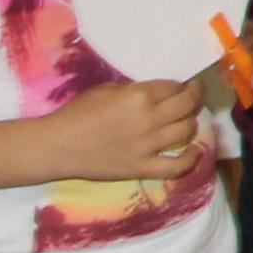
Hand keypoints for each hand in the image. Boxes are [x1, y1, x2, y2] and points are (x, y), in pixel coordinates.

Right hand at [46, 78, 206, 184]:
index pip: (173, 87)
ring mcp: (148, 145)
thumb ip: (134, 90)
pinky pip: (177, 165)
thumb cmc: (76, 113)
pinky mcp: (143, 167)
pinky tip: (196, 150)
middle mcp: (149, 118)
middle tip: (193, 95)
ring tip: (185, 119)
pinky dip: (191, 158)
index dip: (180, 85)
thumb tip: (155, 93)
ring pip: (187, 130)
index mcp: (139, 96)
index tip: (181, 86)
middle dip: (195, 96)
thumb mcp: (106, 90)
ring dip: (191, 122)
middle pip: (187, 105)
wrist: (56, 146)